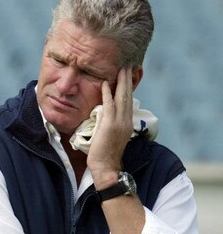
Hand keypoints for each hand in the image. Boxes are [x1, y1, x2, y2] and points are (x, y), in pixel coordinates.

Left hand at [87, 68, 133, 188]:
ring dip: (121, 81)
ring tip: (121, 68)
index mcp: (127, 123)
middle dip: (128, 79)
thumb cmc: (105, 155)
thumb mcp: (112, 136)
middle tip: (128, 65)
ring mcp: (119, 122)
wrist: (106, 168)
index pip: (129, 101)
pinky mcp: (109, 125)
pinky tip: (105, 83)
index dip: (129, 87)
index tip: (129, 75)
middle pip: (128, 95)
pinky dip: (107, 93)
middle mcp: (126, 121)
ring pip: (121, 97)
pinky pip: (108, 105)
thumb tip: (104, 115)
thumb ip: (110, 124)